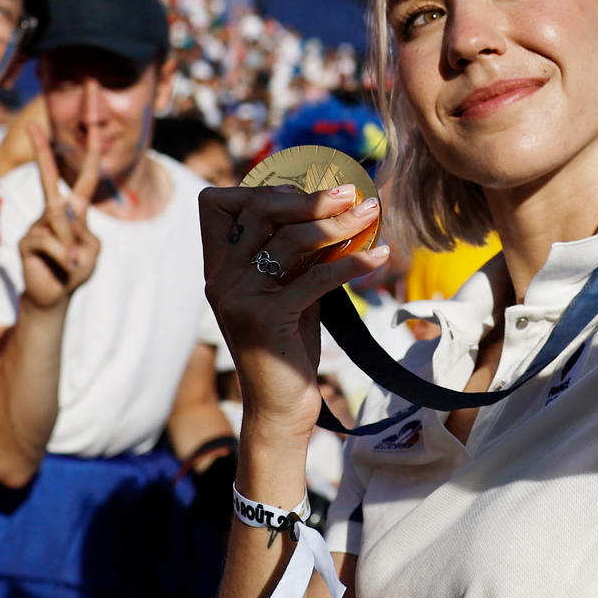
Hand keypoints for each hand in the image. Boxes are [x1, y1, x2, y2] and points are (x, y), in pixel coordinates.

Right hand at [16, 127, 101, 316]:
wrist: (53, 297)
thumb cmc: (75, 270)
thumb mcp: (91, 252)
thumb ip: (83, 233)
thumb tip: (62, 216)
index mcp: (75, 211)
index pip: (85, 175)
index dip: (91, 150)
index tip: (94, 120)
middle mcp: (53, 213)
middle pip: (49, 178)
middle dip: (40, 151)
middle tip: (30, 124)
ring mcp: (37, 225)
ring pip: (57, 220)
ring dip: (70, 244)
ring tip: (72, 264)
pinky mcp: (26, 242)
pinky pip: (48, 241)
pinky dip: (62, 256)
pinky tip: (64, 268)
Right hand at [198, 183, 390, 445]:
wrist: (279, 408)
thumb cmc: (286, 345)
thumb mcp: (285, 290)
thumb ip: (295, 254)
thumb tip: (335, 208)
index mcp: (217, 267)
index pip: (218, 204)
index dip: (259, 189)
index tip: (302, 190)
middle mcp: (220, 278)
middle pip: (260, 212)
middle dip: (308, 197)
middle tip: (351, 193)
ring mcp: (239, 298)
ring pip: (290, 240)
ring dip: (337, 223)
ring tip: (372, 214)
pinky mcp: (266, 320)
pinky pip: (316, 277)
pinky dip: (353, 263)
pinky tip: (381, 257)